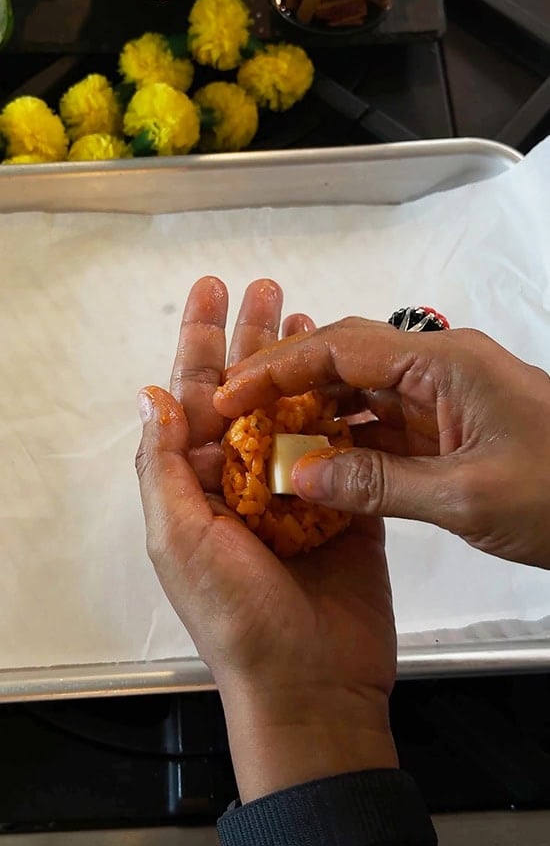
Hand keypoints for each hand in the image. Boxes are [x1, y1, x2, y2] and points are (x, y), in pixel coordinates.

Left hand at [136, 281, 397, 802]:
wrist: (311, 683)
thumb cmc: (237, 622)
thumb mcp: (179, 540)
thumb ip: (164, 466)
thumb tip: (149, 398)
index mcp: (197, 486)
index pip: (194, 397)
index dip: (200, 341)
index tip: (209, 294)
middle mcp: (242, 482)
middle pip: (247, 392)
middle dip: (252, 337)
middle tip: (264, 287)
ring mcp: (294, 491)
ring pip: (296, 410)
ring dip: (301, 364)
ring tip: (305, 315)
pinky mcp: (342, 506)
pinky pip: (343, 447)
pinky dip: (345, 409)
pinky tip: (348, 377)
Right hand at [214, 319, 549, 569]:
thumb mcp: (467, 496)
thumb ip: (379, 484)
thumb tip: (301, 475)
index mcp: (445, 364)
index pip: (341, 349)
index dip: (278, 370)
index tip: (232, 396)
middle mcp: (442, 368)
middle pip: (346, 362)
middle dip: (288, 384)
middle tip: (237, 414)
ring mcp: (448, 398)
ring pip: (364, 394)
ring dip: (316, 414)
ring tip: (267, 440)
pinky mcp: (453, 428)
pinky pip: (387, 425)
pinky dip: (350, 442)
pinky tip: (321, 463)